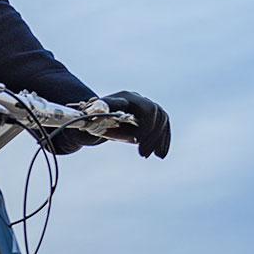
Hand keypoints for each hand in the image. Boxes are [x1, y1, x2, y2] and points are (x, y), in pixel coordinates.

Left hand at [45, 91, 171, 157]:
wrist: (94, 117)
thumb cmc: (91, 117)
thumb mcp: (92, 116)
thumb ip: (95, 114)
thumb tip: (92, 113)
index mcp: (127, 97)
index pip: (148, 108)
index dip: (146, 125)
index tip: (137, 141)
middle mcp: (139, 99)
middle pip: (158, 115)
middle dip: (152, 136)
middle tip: (143, 154)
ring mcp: (146, 107)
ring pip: (162, 121)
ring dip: (159, 140)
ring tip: (154, 156)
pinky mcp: (150, 117)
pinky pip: (162, 127)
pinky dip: (163, 140)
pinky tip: (160, 154)